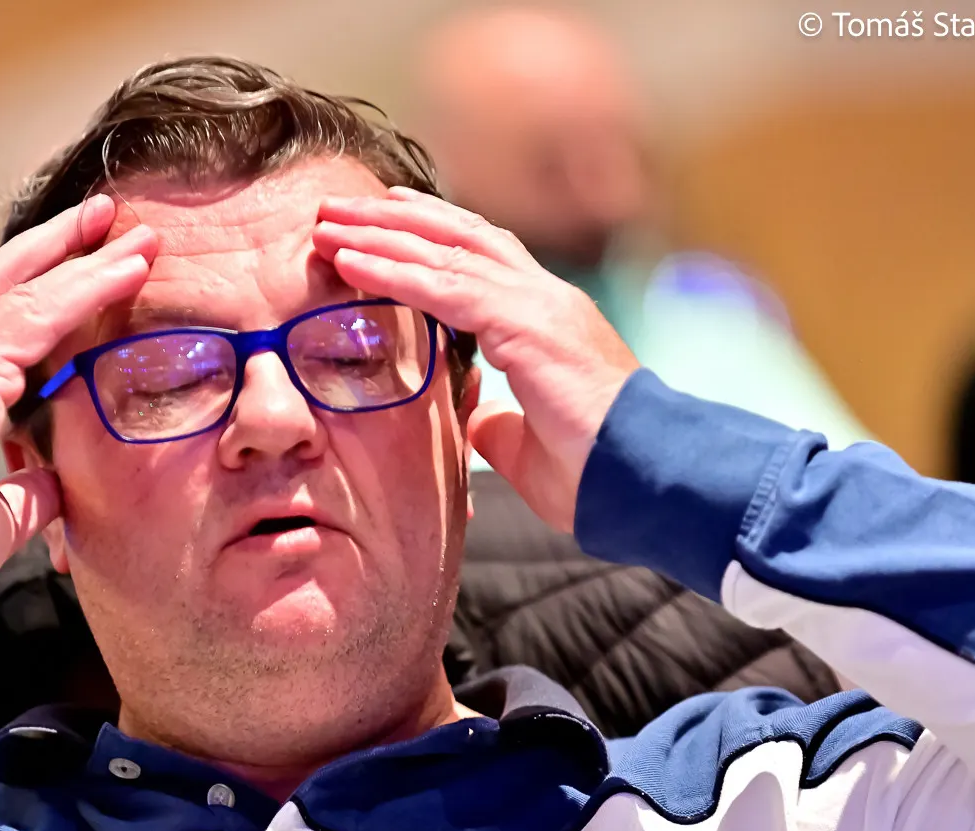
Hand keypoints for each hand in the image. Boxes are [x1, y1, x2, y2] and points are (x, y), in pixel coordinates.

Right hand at [0, 194, 154, 579]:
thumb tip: (55, 483)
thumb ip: (29, 491)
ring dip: (85, 256)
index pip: (1, 319)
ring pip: (28, 287)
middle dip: (60, 247)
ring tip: (133, 229)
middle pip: (5, 280)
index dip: (48, 287)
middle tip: (107, 216)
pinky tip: (126, 269)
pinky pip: (39, 314)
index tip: (90, 264)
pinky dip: (87, 286)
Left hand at [312, 188, 637, 531]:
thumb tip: (472, 419)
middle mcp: (544, 297)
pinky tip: (350, 261)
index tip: (382, 219)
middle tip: (337, 206)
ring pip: (444, 250)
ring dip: (378, 234)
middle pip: (457, 236)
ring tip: (326, 222)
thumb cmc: (595, 471)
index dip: (429, 234)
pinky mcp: (525, 324)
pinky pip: (444, 287)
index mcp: (547, 318)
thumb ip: (497, 421)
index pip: (481, 256)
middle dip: (393, 218)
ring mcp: (538, 304)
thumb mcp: (526, 442)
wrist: (647, 479)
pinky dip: (392, 270)